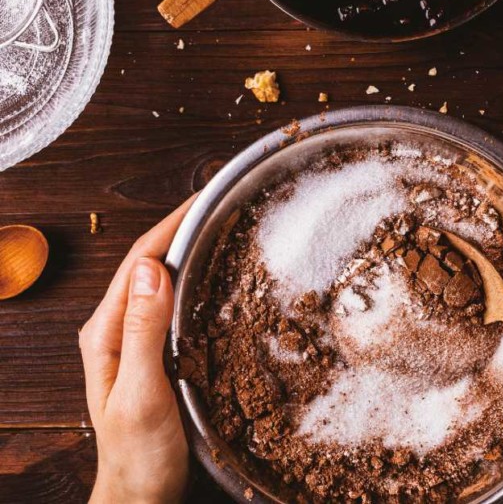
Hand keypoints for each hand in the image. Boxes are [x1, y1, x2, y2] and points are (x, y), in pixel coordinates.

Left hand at [79, 197, 195, 502]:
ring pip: (164, 281)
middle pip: (150, 264)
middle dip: (183, 227)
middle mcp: (117, 329)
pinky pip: (175, 304)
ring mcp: (136, 340)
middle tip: (224, 203)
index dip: (172, 224)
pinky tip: (220, 278)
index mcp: (105, 332)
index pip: (139, 262)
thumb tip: (152, 269)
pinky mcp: (157, 353)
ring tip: (226, 228)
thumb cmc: (139, 454)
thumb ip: (143, 332)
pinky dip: (198, 281)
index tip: (205, 198)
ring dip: (191, 250)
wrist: (141, 494)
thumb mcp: (142, 393)